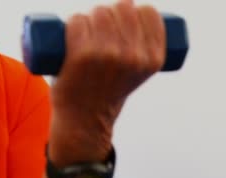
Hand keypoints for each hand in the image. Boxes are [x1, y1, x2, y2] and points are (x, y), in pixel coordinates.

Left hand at [50, 0, 165, 147]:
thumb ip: (141, 42)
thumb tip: (129, 1)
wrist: (85, 118)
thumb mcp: (138, 69)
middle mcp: (133, 56)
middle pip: (123, 8)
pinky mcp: (82, 54)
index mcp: (152, 59)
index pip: (149, 13)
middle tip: (102, 31)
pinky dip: (73, 23)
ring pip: (99, 12)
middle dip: (111, 13)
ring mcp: (108, 54)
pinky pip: (77, 20)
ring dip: (90, 17)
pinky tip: (73, 35)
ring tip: (87, 36)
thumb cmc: (110, 89)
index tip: (124, 24)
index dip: (136, 12)